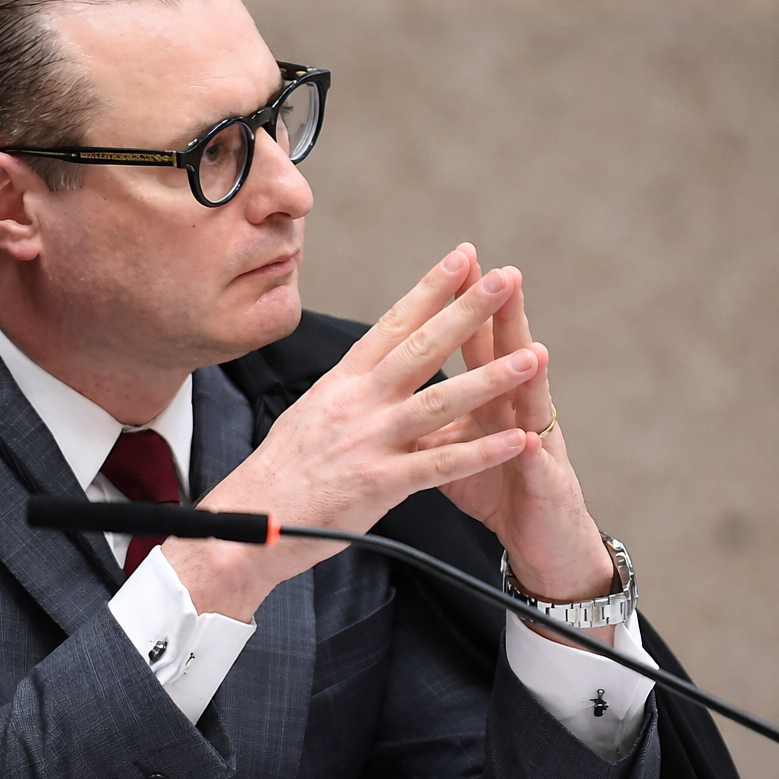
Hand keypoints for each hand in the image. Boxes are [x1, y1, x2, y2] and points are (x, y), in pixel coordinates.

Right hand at [174, 244, 540, 620]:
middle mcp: (357, 402)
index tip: (463, 258)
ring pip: (440, 402)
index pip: (393, 324)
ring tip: (533, 357)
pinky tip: (517, 440)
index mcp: (342, 382)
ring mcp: (369, 440)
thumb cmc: (280, 472)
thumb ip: (349, 392)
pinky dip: (481, 452)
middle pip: (422, 348)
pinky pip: (440, 464)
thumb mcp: (311, 414)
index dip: (431, 289)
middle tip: (506, 279)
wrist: (245, 520)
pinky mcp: (378, 483)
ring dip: (490, 379)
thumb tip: (375, 369)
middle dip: (468, 311)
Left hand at [419, 257, 613, 643]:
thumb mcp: (457, 447)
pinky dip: (531, 456)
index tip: (455, 263)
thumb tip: (395, 382)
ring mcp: (538, 447)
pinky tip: (530, 442)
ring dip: (529, 378)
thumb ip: (433, 413)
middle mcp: (517, 414)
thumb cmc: (498, 490)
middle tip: (502, 276)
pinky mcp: (546, 488)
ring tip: (531, 349)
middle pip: (508, 359)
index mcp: (488, 401)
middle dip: (503, 319)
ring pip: (532, 406)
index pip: (475, 344)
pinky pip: (536, 472)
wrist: (542, 543)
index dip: (464, 307)